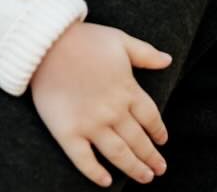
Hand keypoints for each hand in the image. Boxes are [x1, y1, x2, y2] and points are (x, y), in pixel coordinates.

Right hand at [30, 19, 170, 186]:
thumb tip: (168, 60)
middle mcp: (113, 111)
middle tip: (160, 170)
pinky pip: (84, 160)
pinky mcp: (68, 132)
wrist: (48, 43)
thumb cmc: (85, 39)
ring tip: (145, 178)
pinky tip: (106, 181)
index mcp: (127, 89)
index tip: (162, 141)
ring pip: (118, 154)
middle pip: (138, 140)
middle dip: (151, 157)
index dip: (158, 132)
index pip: (150, 118)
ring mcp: (91, 124)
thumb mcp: (120, 40)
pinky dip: (96, 173)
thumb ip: (146, 53)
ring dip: (134, 168)